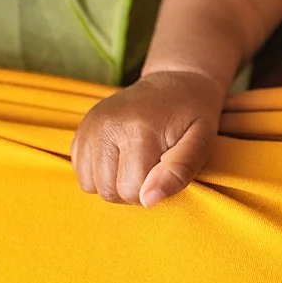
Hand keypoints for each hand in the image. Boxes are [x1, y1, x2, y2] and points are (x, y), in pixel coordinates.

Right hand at [70, 69, 226, 206]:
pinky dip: (100, 174)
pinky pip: (81, 174)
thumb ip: (179, 171)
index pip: (133, 191)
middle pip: (109, 192)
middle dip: (133, 189)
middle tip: (153, 164)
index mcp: (138, 128)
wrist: (176, 82)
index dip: (153, 188)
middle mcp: (107, 125)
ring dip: (115, 183)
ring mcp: (90, 126)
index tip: (165, 167)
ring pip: (91, 186)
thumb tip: (148, 200)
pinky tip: (121, 156)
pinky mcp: (81, 129)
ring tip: (137, 160)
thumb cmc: (192, 116)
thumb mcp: (200, 141)